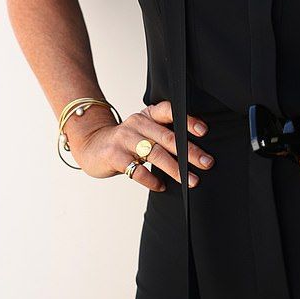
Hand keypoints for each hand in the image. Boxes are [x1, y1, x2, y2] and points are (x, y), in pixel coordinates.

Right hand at [66, 100, 214, 190]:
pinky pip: (136, 169)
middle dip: (189, 152)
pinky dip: (151, 179)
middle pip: (167, 137)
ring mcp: (124, 139)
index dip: (187, 120)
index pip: (170, 112)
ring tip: (190, 180)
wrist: (92, 145)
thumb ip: (164, 133)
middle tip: (207, 163)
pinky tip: (161, 186)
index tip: (204, 132)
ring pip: (154, 153)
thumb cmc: (127, 140)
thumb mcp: (144, 130)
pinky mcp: (114, 155)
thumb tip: (196, 151)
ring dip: (175, 169)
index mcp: (148, 115)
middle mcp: (137, 123)